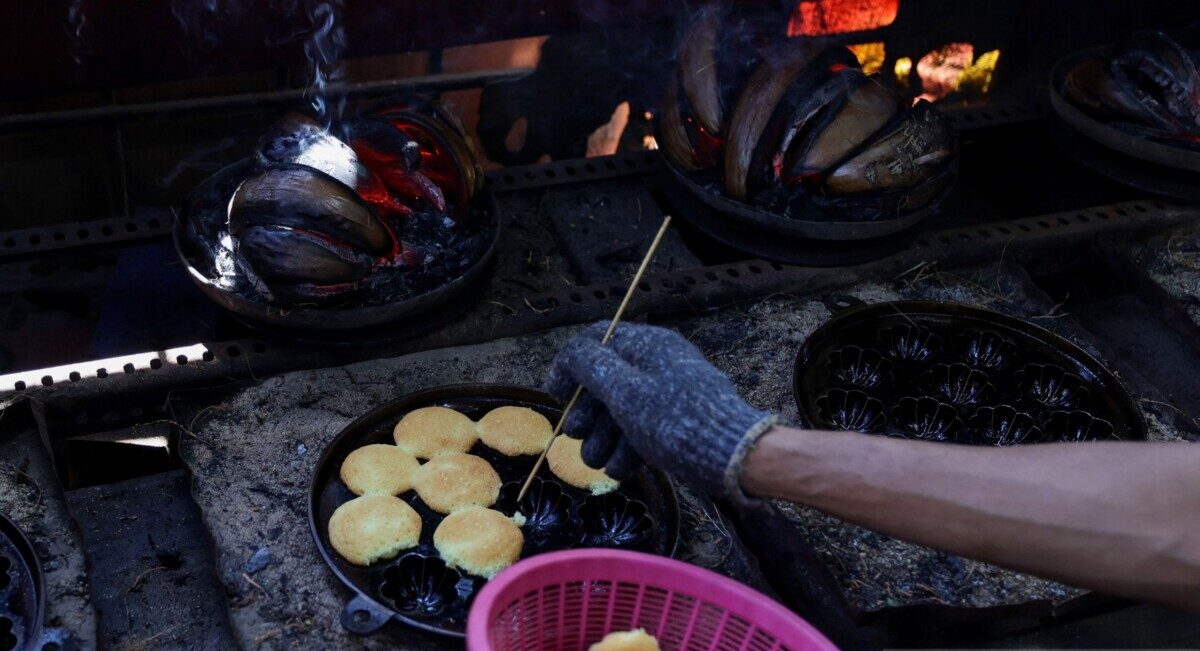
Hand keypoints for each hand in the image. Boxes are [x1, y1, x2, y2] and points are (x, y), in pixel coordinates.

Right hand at [545, 322, 775, 500]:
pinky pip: (643, 428)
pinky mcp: (676, 421)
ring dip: (604, 436)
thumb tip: (571, 353)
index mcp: (647, 344)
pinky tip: (620, 470)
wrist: (731, 455)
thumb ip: (591, 367)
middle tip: (576, 435)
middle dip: (588, 412)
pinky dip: (628, 447)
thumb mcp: (625, 390)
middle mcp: (657, 363)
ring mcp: (668, 393)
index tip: (556, 394)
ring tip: (596, 462)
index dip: (569, 366)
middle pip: (607, 380)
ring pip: (623, 409)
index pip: (597, 340)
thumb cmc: (673, 418)